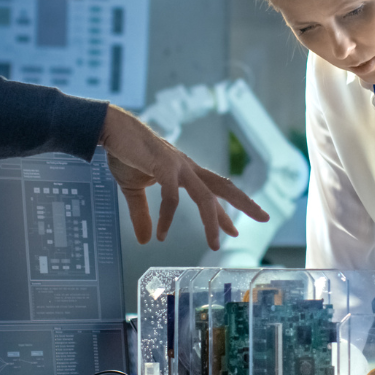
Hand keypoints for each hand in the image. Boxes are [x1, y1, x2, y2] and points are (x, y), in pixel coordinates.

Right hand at [99, 105, 268, 249]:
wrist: (110, 129)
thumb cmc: (124, 153)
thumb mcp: (134, 189)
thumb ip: (142, 214)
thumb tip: (146, 240)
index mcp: (184, 171)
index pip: (212, 193)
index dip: (223, 213)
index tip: (234, 229)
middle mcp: (187, 168)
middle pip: (223, 186)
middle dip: (245, 203)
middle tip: (265, 217)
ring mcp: (178, 166)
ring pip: (205, 196)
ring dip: (212, 221)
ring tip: (215, 244)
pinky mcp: (164, 166)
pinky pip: (171, 197)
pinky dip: (168, 217)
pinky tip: (162, 234)